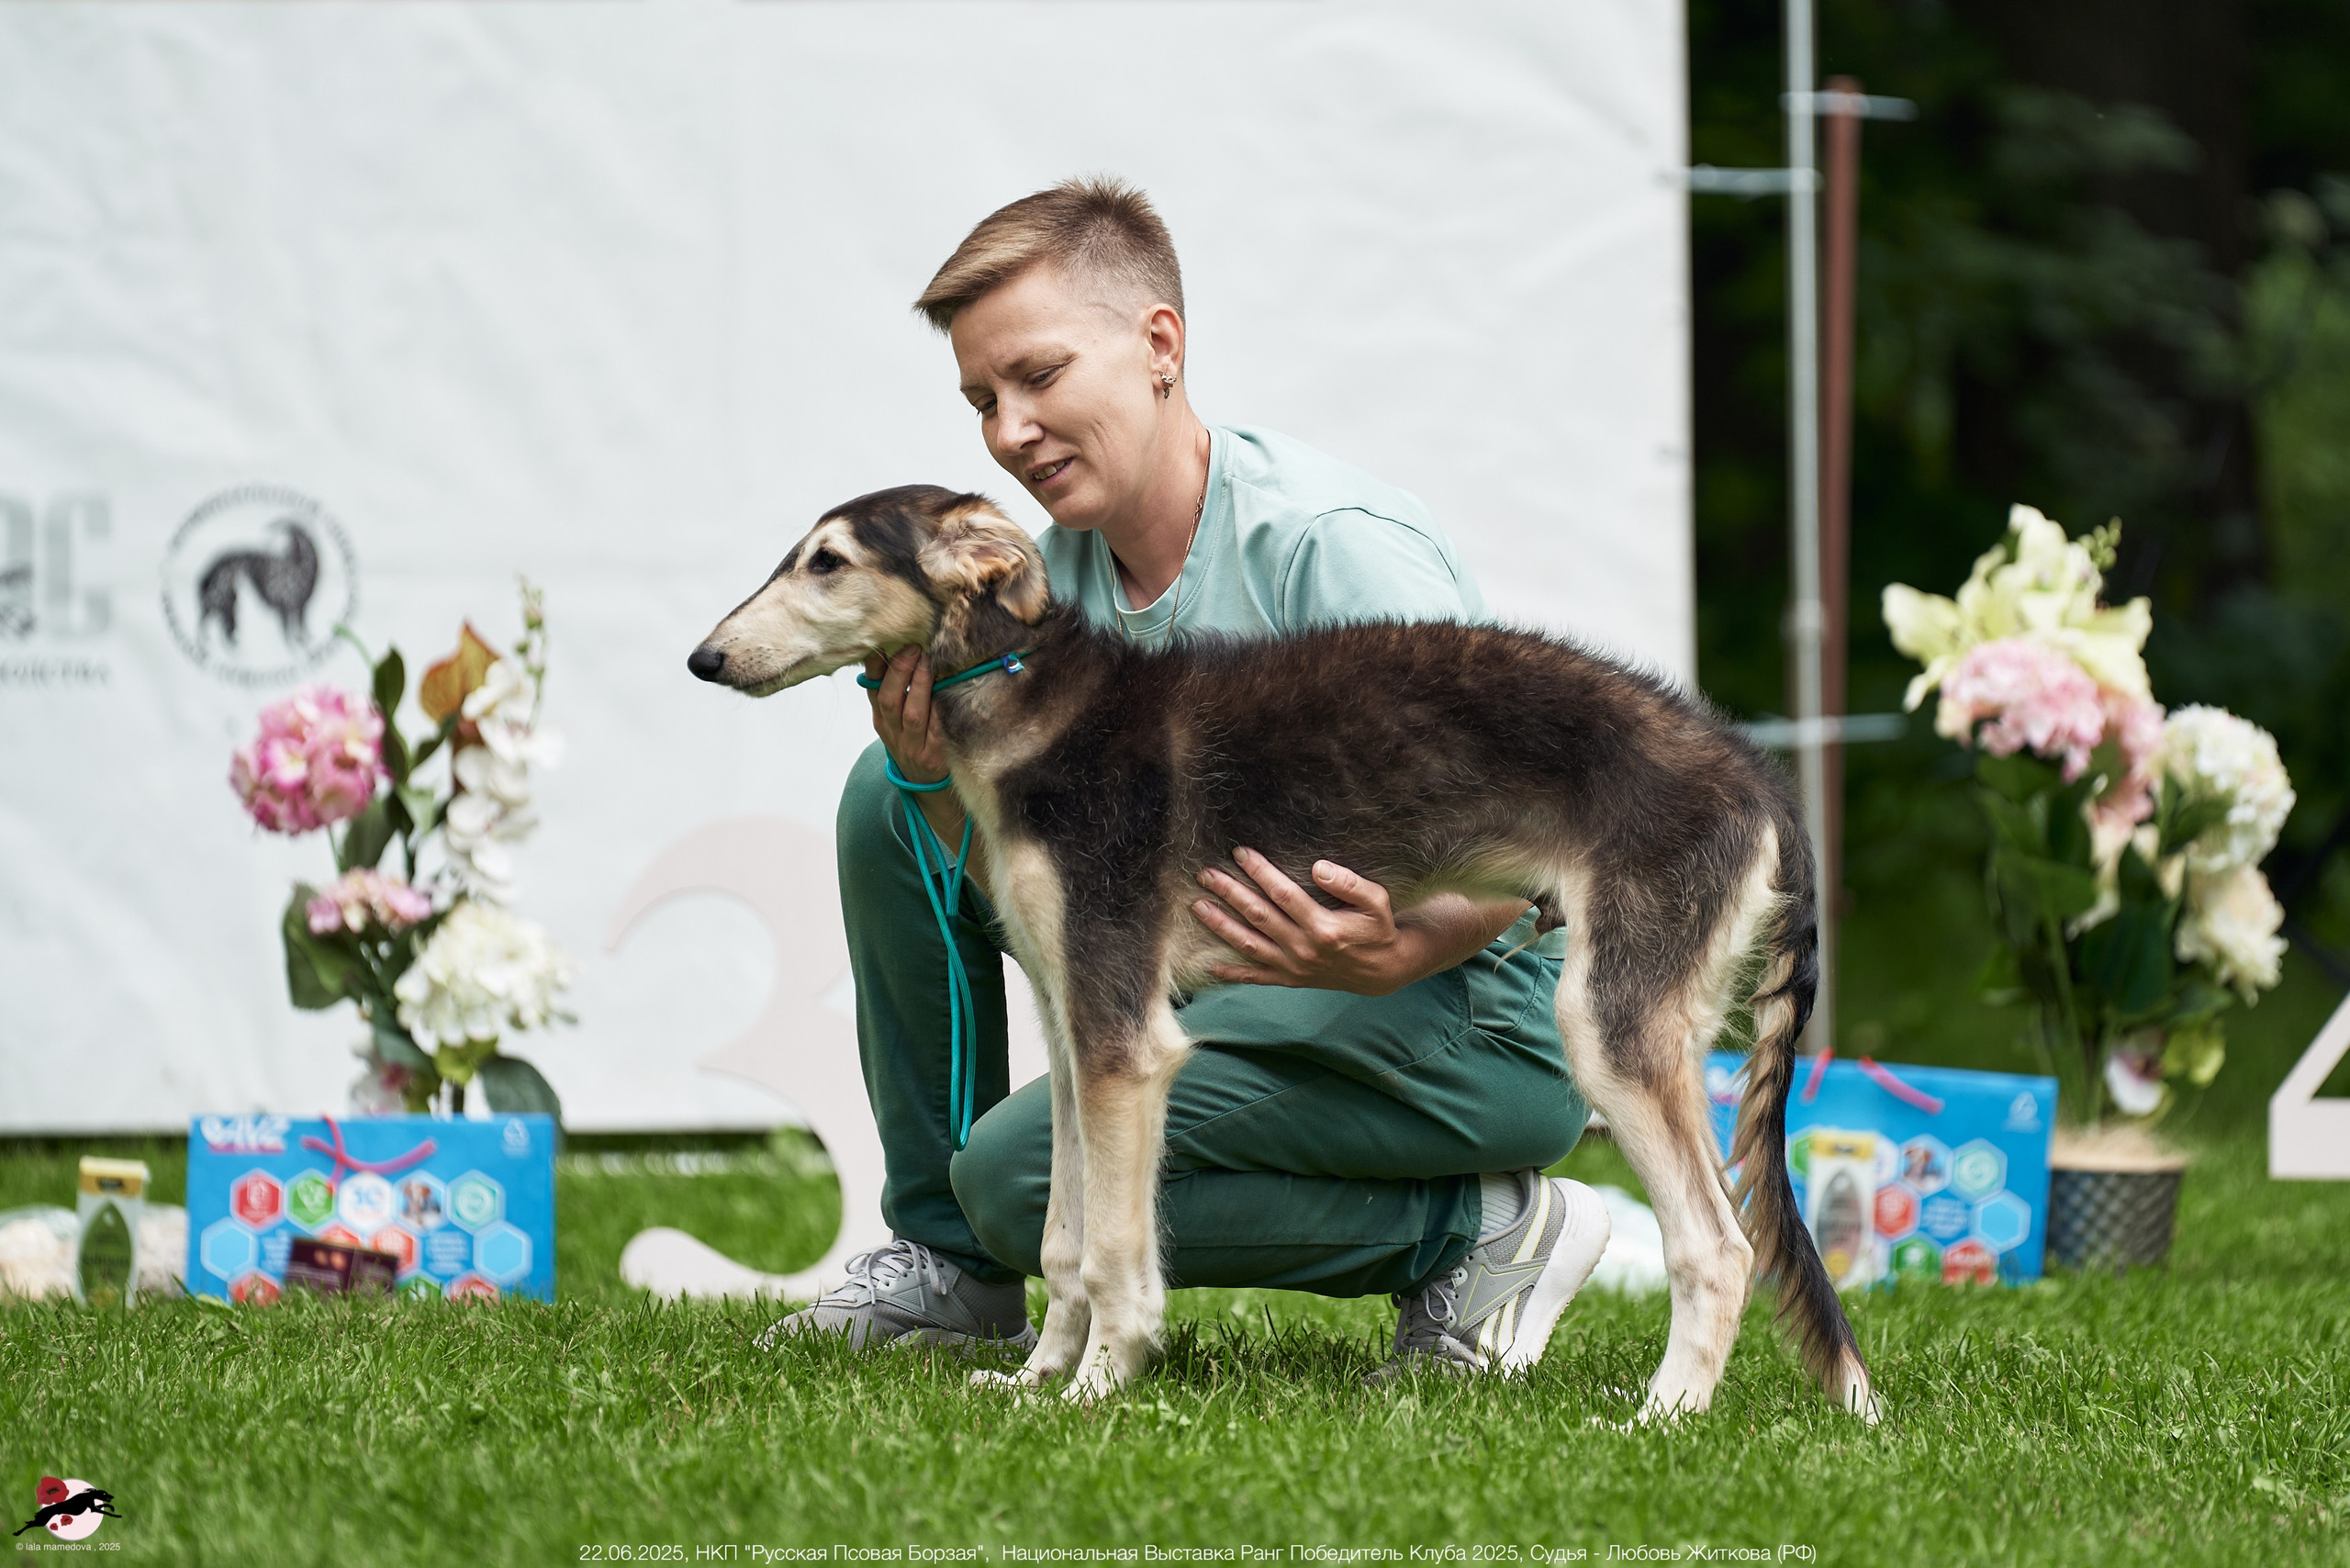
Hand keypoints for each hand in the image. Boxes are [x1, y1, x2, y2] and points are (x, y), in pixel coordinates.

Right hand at [863, 648, 948, 782]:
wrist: (925, 782)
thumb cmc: (912, 740)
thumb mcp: (896, 718)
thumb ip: (896, 688)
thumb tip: (902, 646)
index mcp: (881, 719)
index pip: (873, 688)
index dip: (877, 665)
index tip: (886, 641)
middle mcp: (892, 732)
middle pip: (889, 699)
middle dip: (900, 669)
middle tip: (914, 645)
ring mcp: (912, 745)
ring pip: (912, 713)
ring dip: (920, 684)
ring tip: (929, 661)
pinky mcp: (934, 755)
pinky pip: (938, 728)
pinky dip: (941, 707)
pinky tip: (949, 687)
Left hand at [1192, 849, 1426, 995]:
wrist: (1382, 971)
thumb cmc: (1378, 929)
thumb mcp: (1377, 902)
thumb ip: (1349, 883)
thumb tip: (1318, 868)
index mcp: (1323, 927)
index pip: (1282, 894)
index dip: (1260, 871)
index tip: (1240, 852)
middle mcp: (1304, 949)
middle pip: (1258, 915)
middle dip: (1229, 892)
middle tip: (1205, 874)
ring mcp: (1294, 967)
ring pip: (1249, 944)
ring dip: (1221, 925)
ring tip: (1198, 906)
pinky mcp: (1290, 980)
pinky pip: (1255, 977)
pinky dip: (1232, 973)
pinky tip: (1210, 964)